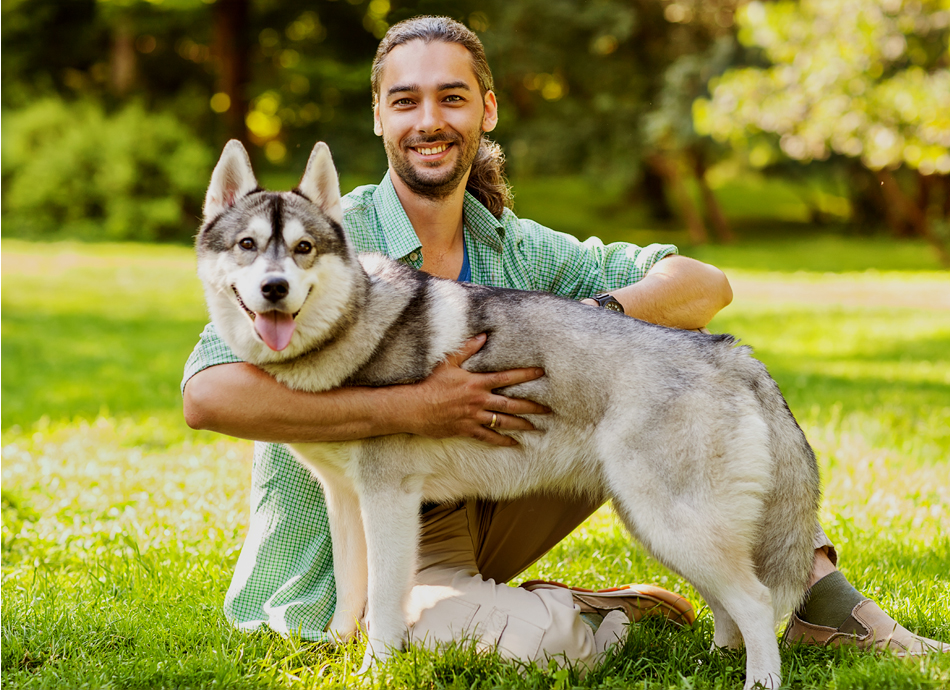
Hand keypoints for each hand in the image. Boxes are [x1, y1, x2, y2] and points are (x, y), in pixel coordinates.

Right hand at [405, 334, 549, 446]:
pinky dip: (502, 441)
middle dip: (532, 406)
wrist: (414, 407)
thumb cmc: (429, 383)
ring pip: (503, 422)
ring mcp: (474, 417)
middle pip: (511, 404)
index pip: (507, 378)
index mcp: (477, 383)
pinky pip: (488, 437)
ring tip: (537, 427)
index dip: (525, 375)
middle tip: (548, 409)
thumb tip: (483, 335)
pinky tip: (514, 443)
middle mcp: (479, 401)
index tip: (541, 373)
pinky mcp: (466, 430)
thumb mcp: (448, 362)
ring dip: (522, 425)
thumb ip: (467, 349)